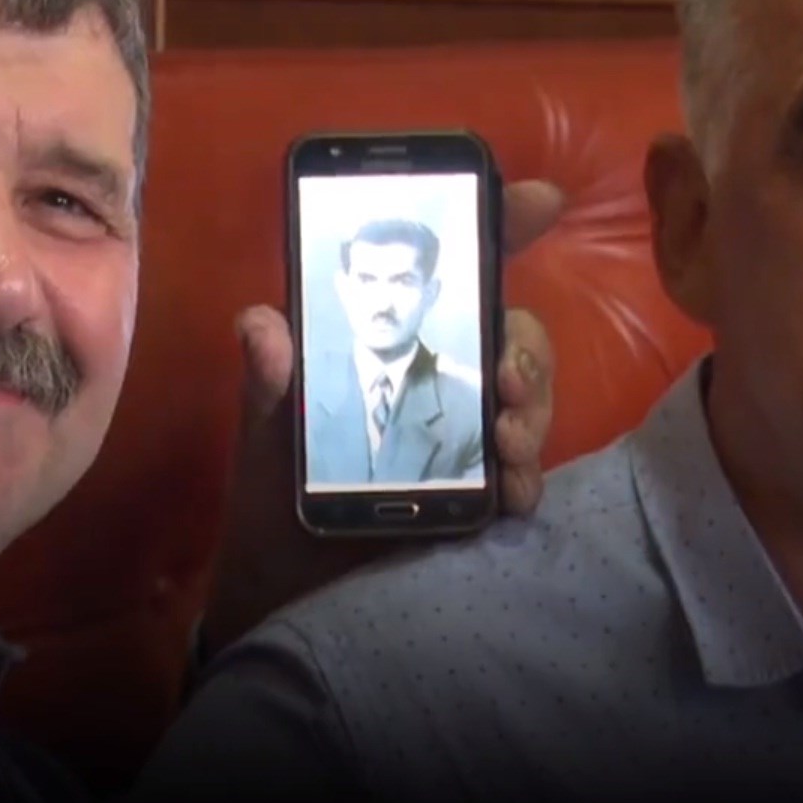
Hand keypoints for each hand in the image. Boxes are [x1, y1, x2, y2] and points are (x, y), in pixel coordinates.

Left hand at [201, 180, 563, 651]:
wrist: (279, 603)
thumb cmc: (273, 507)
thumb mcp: (266, 439)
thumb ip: (272, 384)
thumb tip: (261, 324)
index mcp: (390, 347)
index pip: (456, 272)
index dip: (504, 224)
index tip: (540, 199)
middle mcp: (438, 383)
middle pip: (510, 337)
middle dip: (524, 348)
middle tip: (503, 377)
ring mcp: (466, 440)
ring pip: (527, 401)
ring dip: (532, 412)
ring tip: (507, 443)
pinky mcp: (480, 499)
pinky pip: (522, 477)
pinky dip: (526, 479)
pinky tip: (512, 492)